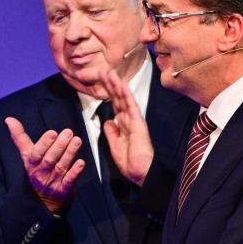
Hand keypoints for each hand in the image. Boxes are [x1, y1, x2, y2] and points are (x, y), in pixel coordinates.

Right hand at [5, 117, 84, 213]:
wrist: (43, 200)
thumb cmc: (37, 170)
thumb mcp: (27, 156)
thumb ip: (20, 137)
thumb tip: (9, 119)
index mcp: (32, 163)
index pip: (36, 153)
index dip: (44, 143)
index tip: (52, 132)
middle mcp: (41, 173)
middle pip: (49, 159)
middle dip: (59, 146)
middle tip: (68, 132)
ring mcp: (53, 182)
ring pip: (61, 167)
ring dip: (69, 154)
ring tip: (77, 140)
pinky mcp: (64, 190)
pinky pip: (69, 181)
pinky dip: (75, 172)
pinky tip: (81, 162)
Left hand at [100, 68, 153, 185]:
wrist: (142, 173)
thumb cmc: (131, 163)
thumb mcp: (115, 147)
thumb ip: (111, 133)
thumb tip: (107, 121)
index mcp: (124, 125)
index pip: (115, 105)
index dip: (108, 93)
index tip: (101, 81)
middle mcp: (129, 120)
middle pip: (118, 98)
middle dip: (110, 84)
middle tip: (102, 70)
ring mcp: (134, 120)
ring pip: (124, 99)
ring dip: (116, 85)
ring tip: (109, 72)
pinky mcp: (138, 124)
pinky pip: (131, 106)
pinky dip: (126, 95)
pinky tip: (121, 84)